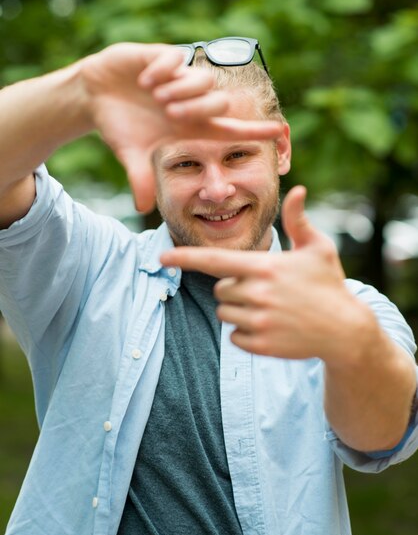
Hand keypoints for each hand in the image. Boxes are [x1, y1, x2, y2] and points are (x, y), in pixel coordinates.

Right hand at [80, 43, 281, 211]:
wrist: (96, 95)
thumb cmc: (120, 126)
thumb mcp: (131, 154)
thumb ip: (141, 178)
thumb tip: (144, 208)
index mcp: (190, 126)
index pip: (230, 129)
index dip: (253, 131)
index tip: (278, 132)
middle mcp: (191, 101)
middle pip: (219, 103)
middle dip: (197, 109)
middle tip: (170, 113)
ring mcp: (178, 78)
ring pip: (202, 79)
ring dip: (180, 90)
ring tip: (155, 96)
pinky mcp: (162, 56)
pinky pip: (175, 59)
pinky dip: (161, 70)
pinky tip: (145, 79)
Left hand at [161, 186, 362, 360]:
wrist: (346, 331)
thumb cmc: (329, 284)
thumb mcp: (318, 248)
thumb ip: (298, 220)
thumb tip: (297, 189)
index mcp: (265, 267)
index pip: (215, 261)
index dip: (186, 257)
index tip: (163, 256)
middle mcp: (258, 294)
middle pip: (220, 289)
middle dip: (235, 288)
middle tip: (266, 290)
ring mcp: (258, 322)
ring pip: (225, 313)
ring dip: (240, 310)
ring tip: (271, 308)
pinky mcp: (260, 345)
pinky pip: (234, 336)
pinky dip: (247, 333)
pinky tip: (273, 327)